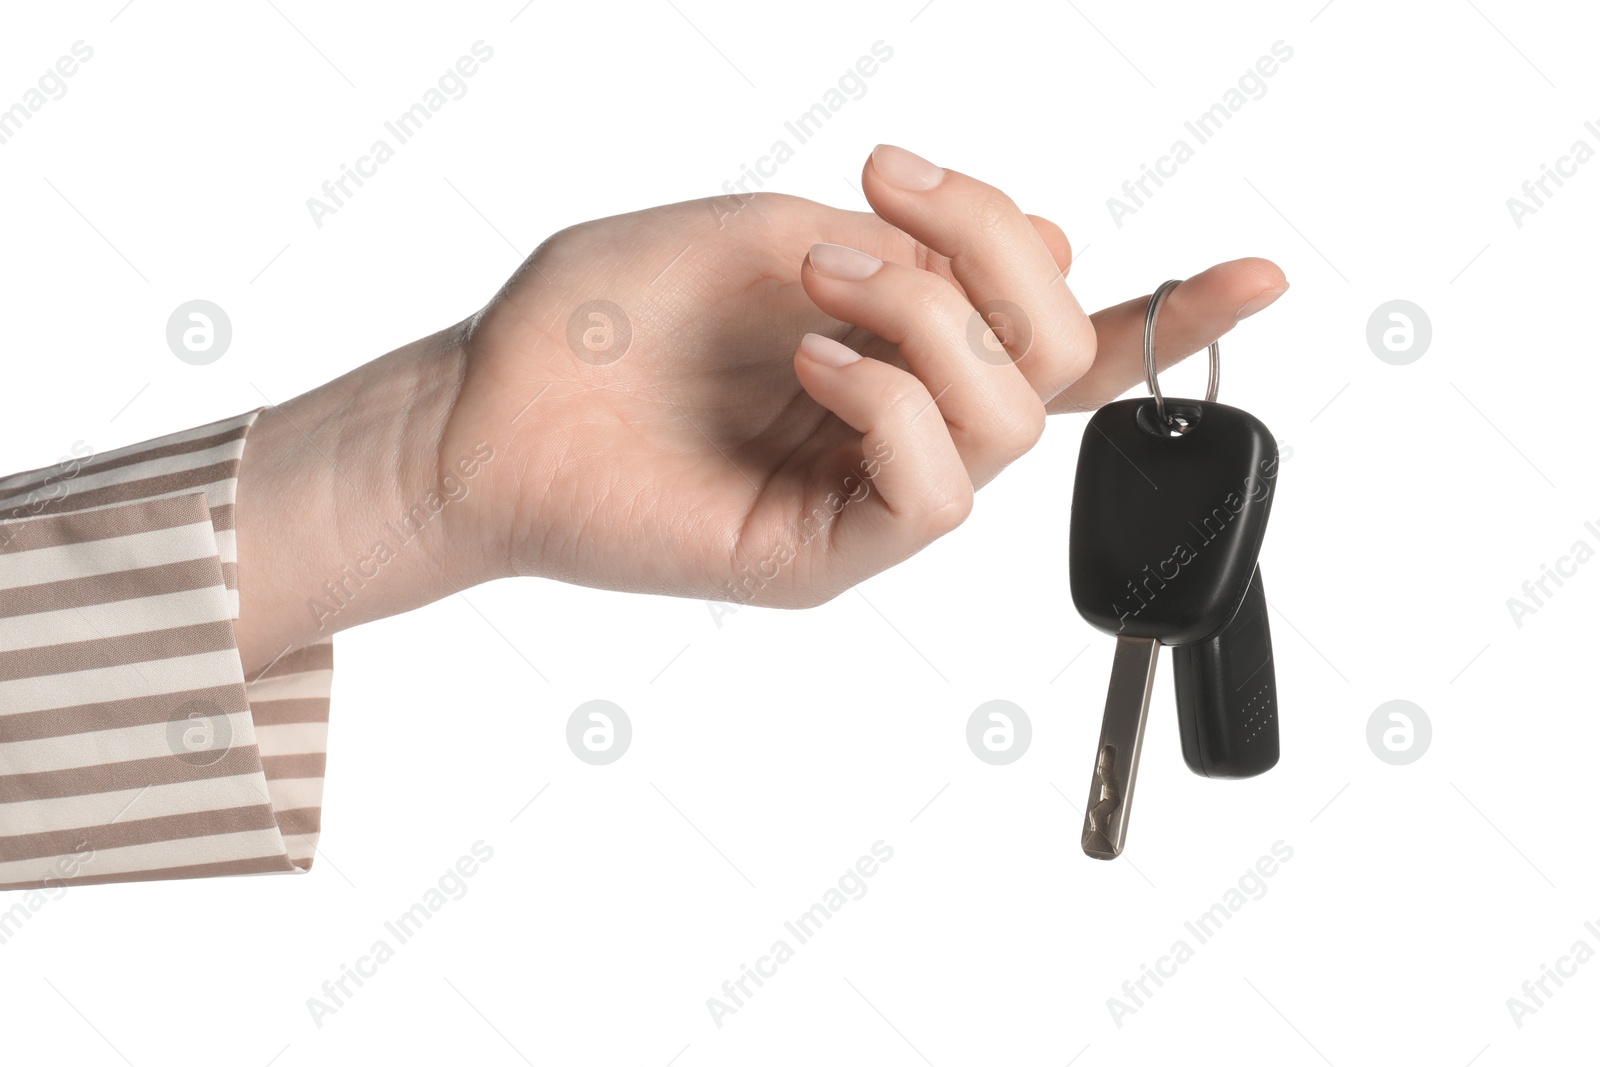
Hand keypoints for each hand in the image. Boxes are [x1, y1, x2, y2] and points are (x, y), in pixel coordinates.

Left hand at [442, 144, 1286, 605]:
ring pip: (1005, 421)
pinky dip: (888, 399)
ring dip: (926, 315)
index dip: (1170, 314)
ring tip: (814, 284)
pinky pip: (932, 491)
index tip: (1262, 271)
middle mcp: (902, 425)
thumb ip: (910, 246)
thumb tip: (1061, 246)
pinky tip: (810, 365)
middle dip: (994, 252)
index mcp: (902, 349)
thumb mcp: (771, 230)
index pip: (1062, 346)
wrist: (490, 403)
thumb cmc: (607, 317)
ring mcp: (867, 497)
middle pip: (1055, 362)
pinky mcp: (825, 557)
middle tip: (880, 197)